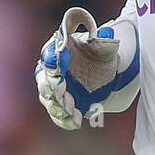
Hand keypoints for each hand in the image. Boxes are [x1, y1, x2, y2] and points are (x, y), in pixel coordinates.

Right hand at [36, 7, 122, 129]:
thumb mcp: (105, 45)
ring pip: (49, 99)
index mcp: (58, 50)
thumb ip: (103, 40)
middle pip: (44, 81)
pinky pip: (58, 114)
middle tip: (63, 95)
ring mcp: (55, 89)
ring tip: (72, 111)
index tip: (57, 68)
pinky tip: (76, 121)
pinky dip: (65, 119)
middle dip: (53, 89)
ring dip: (59, 107)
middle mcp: (51, 70)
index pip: (49, 55)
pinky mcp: (62, 105)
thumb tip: (106, 32)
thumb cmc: (103, 54)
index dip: (51, 62)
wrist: (109, 72)